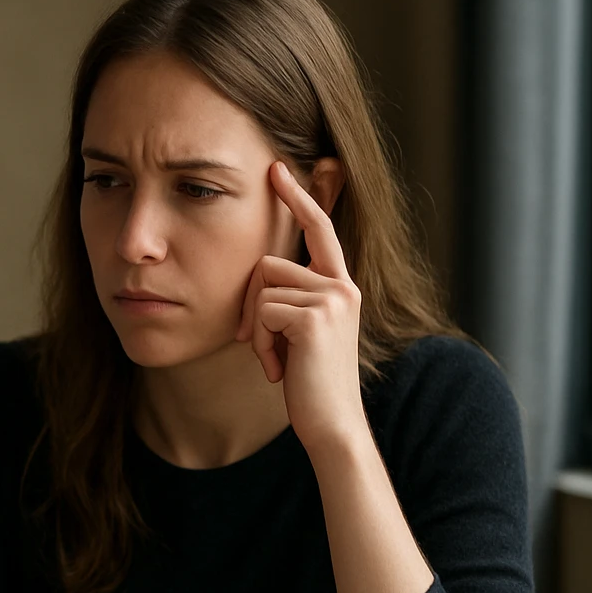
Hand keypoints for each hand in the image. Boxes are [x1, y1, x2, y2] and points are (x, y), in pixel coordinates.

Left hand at [235, 161, 365, 452]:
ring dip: (255, 330)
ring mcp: (332, 299)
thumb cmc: (310, 382)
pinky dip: (259, 344)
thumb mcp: (300, 332)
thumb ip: (289, 299)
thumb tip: (257, 274)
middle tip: (259, 345)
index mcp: (340, 286)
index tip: (277, 169)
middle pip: (267, 263)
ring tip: (276, 361)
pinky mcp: (314, 317)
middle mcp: (342, 286)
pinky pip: (262, 312)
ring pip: (260, 288)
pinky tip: (278, 370)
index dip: (297, 198)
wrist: (332, 422)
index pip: (318, 229)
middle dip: (249, 304)